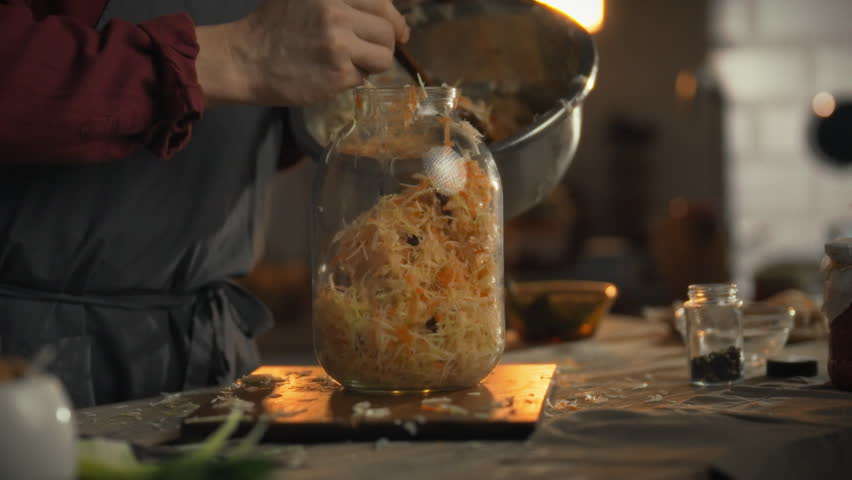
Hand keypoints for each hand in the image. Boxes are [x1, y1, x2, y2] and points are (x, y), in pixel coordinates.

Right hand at [196, 0, 409, 107]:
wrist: (245, 60)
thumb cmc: (272, 26)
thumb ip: (340, 0)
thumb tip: (388, 11)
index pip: (382, 4)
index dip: (395, 20)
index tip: (400, 32)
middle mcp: (338, 12)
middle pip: (388, 31)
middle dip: (383, 45)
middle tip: (369, 53)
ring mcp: (339, 44)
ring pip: (384, 57)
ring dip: (372, 64)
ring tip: (350, 64)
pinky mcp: (338, 73)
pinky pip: (364, 78)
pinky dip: (352, 79)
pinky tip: (331, 74)